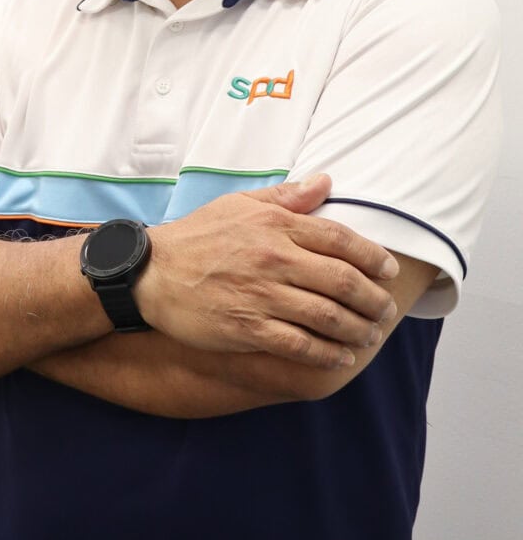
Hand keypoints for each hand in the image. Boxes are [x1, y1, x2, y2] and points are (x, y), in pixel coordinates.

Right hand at [133, 175, 398, 368]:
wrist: (151, 272)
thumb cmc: (197, 236)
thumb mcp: (239, 203)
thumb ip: (287, 196)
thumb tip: (326, 182)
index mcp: (276, 225)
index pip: (340, 239)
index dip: (372, 256)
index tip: (388, 269)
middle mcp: (275, 259)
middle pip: (343, 280)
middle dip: (374, 298)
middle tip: (386, 308)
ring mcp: (263, 295)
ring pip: (328, 316)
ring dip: (358, 329)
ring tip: (370, 335)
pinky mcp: (248, 327)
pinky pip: (300, 345)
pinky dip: (326, 354)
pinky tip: (340, 357)